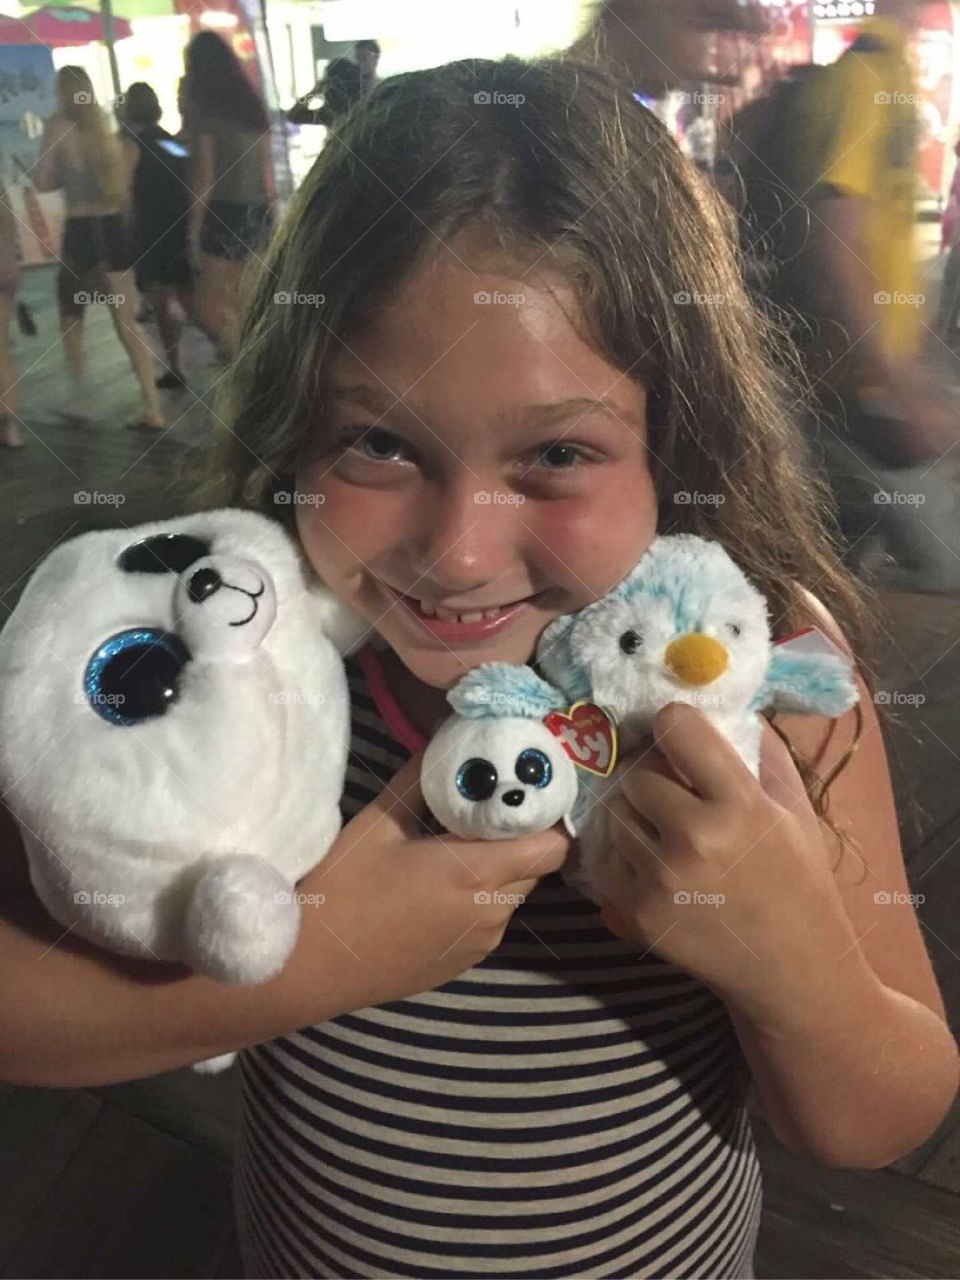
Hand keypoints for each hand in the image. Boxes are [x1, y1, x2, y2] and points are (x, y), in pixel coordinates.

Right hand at [294, 752, 571, 1010]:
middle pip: (534, 867)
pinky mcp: (463, 963)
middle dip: (519, 838)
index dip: (549, 819)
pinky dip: (477, 899)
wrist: (309, 967)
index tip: (528, 794)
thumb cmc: (343, 888)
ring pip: (511, 895)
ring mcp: (480, 943)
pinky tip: (434, 890)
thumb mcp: (380, 822)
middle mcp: (492, 912)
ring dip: (497, 870)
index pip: (553, 847)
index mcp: (478, 873)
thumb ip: (423, 780)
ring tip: (453, 849)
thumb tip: (449, 742)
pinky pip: (488, 920)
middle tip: (485, 812)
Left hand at [594, 703, 855, 1028]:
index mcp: (739, 804)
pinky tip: (650, 860)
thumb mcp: (795, 809)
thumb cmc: (799, 882)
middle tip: (668, 788)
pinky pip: (604, 858)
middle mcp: (695, 837)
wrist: (792, 970)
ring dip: (631, 814)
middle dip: (649, 775)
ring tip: (660, 827)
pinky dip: (620, 854)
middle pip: (634, 773)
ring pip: (612, 814)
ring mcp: (661, 878)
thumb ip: (762, 751)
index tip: (678, 735)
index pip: (676, 727)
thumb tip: (726, 704)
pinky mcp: (636, 911)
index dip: (673, 725)